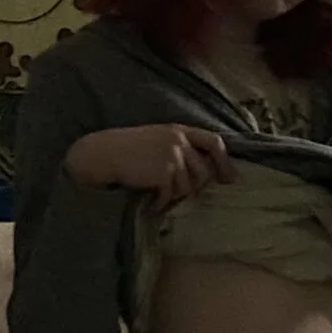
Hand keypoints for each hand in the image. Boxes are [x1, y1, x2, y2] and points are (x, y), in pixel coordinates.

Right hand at [65, 124, 236, 208]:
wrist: (102, 154)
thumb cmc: (127, 150)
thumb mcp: (157, 139)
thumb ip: (179, 148)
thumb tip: (202, 174)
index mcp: (179, 130)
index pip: (214, 142)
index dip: (224, 162)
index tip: (229, 179)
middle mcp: (179, 140)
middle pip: (203, 172)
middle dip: (194, 188)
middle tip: (176, 195)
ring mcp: (172, 156)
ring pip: (187, 188)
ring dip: (173, 196)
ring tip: (157, 195)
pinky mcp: (163, 172)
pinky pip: (170, 195)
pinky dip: (160, 202)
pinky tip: (150, 201)